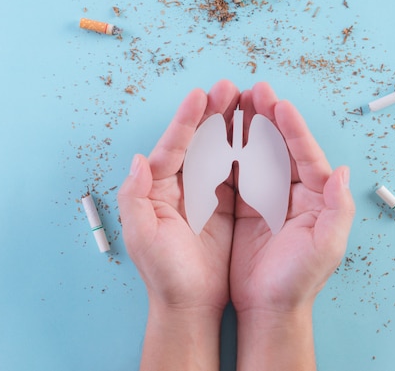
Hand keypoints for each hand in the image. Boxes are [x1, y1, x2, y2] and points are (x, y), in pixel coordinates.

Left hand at [117, 79, 238, 369]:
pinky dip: (247, 150)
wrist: (191, 306)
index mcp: (158, 188)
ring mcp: (204, 193)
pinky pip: (237, 171)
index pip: (173, 145)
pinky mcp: (225, 205)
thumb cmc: (165, 274)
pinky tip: (259, 134)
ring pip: (219, 150)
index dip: (187, 119)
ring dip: (232, 125)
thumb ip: (135, 197)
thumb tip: (138, 158)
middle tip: (232, 88)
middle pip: (198, 140)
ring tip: (249, 101)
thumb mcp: (142, 238)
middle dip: (213, 112)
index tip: (201, 94)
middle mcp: (180, 185)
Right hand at [230, 82, 355, 369]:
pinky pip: (235, 172)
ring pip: (256, 153)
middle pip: (280, 146)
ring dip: (247, 127)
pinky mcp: (244, 206)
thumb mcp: (327, 248)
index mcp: (316, 197)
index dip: (293, 128)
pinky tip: (218, 133)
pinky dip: (228, 151)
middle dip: (268, 116)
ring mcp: (267, 197)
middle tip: (254, 89)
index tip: (279, 103)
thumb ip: (339, 209)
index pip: (305, 154)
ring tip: (235, 100)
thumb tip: (343, 170)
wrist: (268, 310)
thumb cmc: (298, 281)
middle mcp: (293, 192)